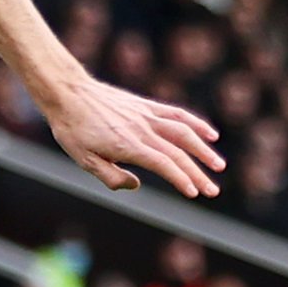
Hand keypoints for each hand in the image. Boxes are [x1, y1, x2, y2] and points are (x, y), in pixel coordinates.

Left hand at [38, 75, 224, 196]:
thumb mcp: (84, 160)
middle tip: (213, 191)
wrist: (68, 93)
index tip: (194, 193)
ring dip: (204, 150)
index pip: (163, 164)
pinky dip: (196, 124)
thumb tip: (136, 185)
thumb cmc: (73, 129)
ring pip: (183, 132)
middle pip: (178, 153)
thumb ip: (111, 177)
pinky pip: (176, 114)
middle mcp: (142, 130)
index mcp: (128, 146)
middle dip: (198, 173)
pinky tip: (211, 134)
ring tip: (219, 165)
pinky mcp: (146, 106)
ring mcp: (147, 116)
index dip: (181, 179)